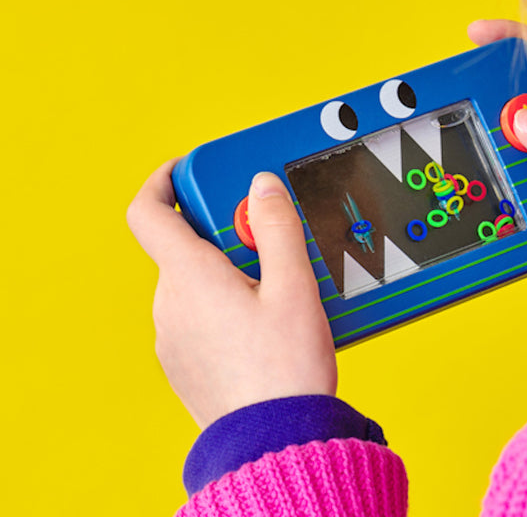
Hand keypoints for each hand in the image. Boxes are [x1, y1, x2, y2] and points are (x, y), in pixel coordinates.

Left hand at [127, 161, 336, 428]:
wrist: (274, 442)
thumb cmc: (284, 368)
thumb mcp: (294, 285)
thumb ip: (277, 227)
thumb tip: (259, 184)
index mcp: (189, 277)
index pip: (147, 212)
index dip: (164, 180)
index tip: (192, 170)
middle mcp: (170, 304)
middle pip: (186, 243)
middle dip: (228, 230)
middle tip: (272, 239)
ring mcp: (172, 337)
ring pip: (195, 280)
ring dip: (232, 267)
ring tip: (284, 285)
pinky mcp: (185, 362)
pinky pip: (200, 313)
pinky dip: (228, 300)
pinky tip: (270, 319)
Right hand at [469, 20, 526, 352]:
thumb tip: (520, 119)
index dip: (520, 44)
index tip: (479, 35)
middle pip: (523, 108)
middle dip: (488, 96)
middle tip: (452, 98)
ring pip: (509, 154)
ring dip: (483, 149)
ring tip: (452, 147)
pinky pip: (505, 200)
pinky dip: (485, 194)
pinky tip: (465, 194)